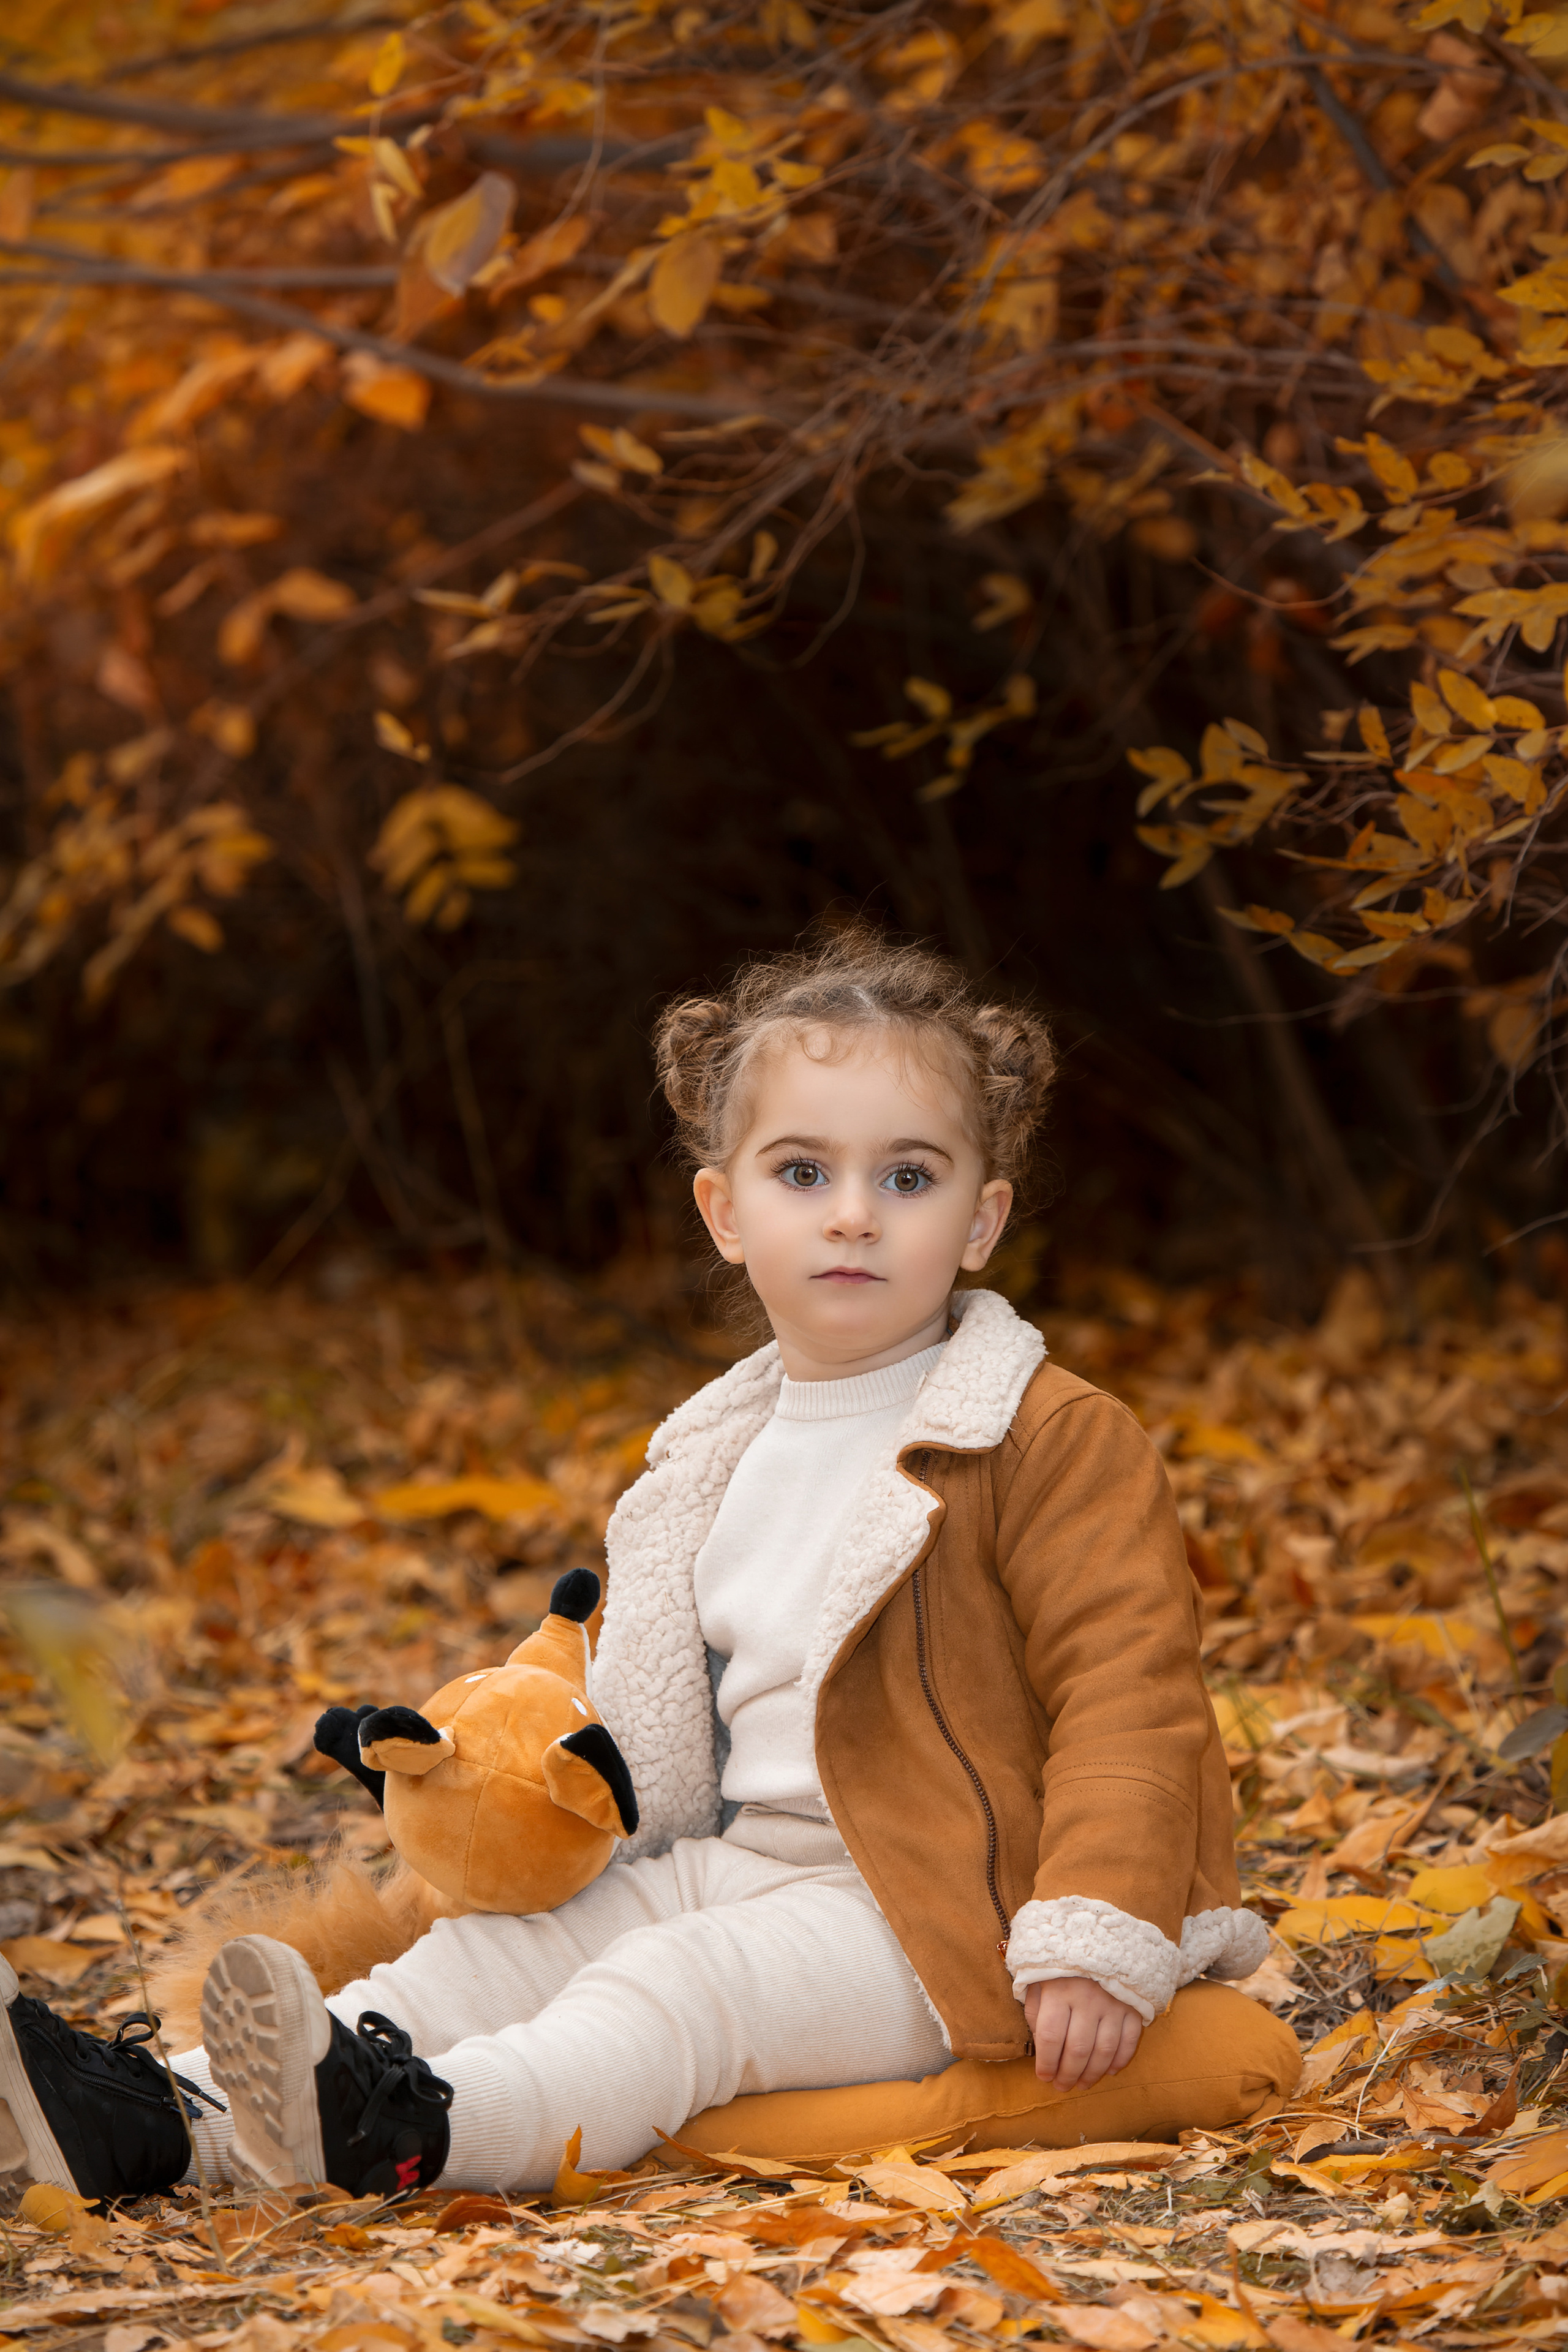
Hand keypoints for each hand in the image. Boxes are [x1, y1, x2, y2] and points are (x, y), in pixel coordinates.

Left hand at [1023, 1976, 1142, 2089]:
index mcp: (1059, 1991)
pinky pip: (1129, 2041)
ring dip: (1092, 2074)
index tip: (1043, 2077)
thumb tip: (1042, 2047)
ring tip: (1082, 2084)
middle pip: (1077, 2050)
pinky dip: (1120, 2060)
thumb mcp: (1039, 1979)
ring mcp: (1113, 2003)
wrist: (1099, 1935)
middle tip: (1061, 2087)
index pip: (1051, 2037)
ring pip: (1103, 2051)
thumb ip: (1035, 2011)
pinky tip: (1109, 2071)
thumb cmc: (1061, 1964)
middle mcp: (1087, 1999)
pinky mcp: (1133, 2006)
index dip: (1046, 2063)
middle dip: (1068, 2075)